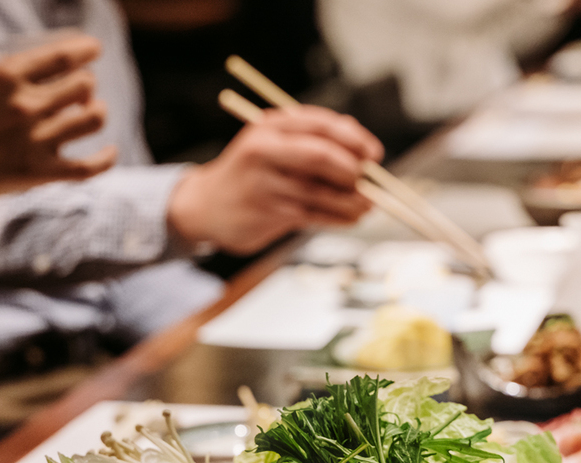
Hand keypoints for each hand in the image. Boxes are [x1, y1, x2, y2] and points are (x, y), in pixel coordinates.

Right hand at [0, 34, 117, 231]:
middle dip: (85, 85)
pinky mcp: (40, 172)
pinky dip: (107, 157)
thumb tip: (57, 73)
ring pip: (94, 118)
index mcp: (4, 77)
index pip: (62, 55)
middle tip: (77, 94)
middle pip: (85, 84)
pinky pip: (90, 166)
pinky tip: (109, 151)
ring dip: (95, 112)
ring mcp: (34, 140)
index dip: (86, 50)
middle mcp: (24, 105)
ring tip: (85, 116)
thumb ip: (16, 80)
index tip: (94, 49)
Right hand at [167, 105, 383, 255]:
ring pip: (321, 191)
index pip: (320, 125)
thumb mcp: (273, 143)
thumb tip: (360, 142)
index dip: (353, 138)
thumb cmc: (250, 172)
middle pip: (321, 156)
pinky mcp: (268, 213)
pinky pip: (314, 215)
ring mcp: (265, 184)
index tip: (374, 154)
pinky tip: (352, 218)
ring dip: (352, 201)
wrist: (206, 206)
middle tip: (368, 181)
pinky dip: (339, 218)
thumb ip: (311, 138)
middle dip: (352, 169)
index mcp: (269, 127)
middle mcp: (264, 151)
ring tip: (368, 205)